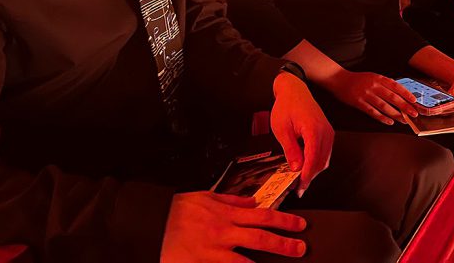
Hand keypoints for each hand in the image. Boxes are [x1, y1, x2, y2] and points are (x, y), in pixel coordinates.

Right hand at [161, 192, 306, 262]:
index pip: (263, 216)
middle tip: (301, 249)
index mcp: (227, 214)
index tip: (299, 225)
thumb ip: (232, 200)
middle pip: (261, 239)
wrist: (153, 223)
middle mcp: (224, 232)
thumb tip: (252, 201)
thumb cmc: (178, 210)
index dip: (284, 221)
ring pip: (246, 260)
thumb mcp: (206, 197)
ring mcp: (213, 251)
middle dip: (284, 244)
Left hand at [270, 73, 332, 194]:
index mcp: (313, 130)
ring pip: (325, 159)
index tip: (299, 188)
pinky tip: (306, 167)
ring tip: (300, 180)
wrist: (294, 90)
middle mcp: (325, 131)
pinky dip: (317, 162)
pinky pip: (325, 152)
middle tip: (298, 188)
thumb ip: (290, 150)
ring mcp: (328, 132)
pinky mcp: (327, 132)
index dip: (307, 176)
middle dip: (310, 176)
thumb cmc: (286, 106)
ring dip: (314, 170)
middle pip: (321, 162)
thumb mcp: (282, 129)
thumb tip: (295, 168)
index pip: (313, 159)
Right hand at [324, 70, 417, 125]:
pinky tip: (389, 121)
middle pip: (392, 97)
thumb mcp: (372, 76)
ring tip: (404, 120)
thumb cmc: (357, 79)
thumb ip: (384, 83)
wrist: (339, 79)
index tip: (414, 101)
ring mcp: (366, 94)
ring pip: (383, 105)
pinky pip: (372, 111)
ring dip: (395, 114)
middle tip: (413, 113)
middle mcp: (373, 85)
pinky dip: (381, 117)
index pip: (396, 86)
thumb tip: (399, 92)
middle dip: (404, 106)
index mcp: (378, 78)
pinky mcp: (358, 102)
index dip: (406, 94)